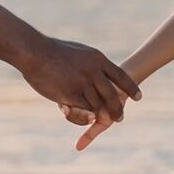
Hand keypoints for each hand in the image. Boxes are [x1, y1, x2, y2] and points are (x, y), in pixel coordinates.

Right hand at [22, 37, 140, 134]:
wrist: (35, 51)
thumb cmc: (53, 51)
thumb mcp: (79, 52)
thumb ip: (90, 61)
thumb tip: (98, 64)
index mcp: (97, 59)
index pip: (120, 75)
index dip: (130, 88)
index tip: (139, 98)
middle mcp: (93, 71)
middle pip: (112, 95)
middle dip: (117, 108)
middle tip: (120, 118)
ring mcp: (82, 83)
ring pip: (98, 104)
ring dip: (102, 115)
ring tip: (106, 122)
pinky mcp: (70, 94)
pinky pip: (83, 109)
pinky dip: (86, 116)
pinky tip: (89, 120)